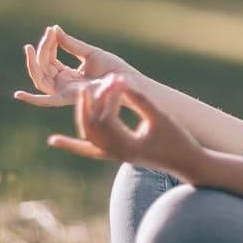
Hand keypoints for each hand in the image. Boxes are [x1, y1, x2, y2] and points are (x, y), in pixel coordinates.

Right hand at [14, 25, 133, 107]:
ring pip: (40, 78)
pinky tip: (18, 95)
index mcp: (68, 75)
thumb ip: (71, 44)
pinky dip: (32, 99)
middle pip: (43, 68)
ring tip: (30, 47)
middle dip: (41, 51)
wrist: (126, 80)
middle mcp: (64, 85)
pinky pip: (46, 100)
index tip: (51, 30)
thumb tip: (54, 30)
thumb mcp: (89, 53)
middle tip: (46, 34)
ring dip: (33, 63)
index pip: (50, 60)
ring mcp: (64, 92)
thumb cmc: (113, 69)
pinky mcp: (68, 99)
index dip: (48, 45)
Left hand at [48, 74, 205, 178]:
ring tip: (80, 96)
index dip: (109, 97)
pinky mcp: (116, 156)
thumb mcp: (160, 118)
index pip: (107, 118)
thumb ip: (140, 101)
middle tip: (91, 82)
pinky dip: (72, 144)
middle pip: (91, 126)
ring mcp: (115, 156)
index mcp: (127, 146)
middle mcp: (116, 153)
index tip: (116, 79)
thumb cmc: (178, 140)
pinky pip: (88, 150)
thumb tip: (121, 82)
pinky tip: (55, 140)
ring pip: (87, 136)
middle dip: (89, 104)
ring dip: (81, 116)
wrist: (187, 164)